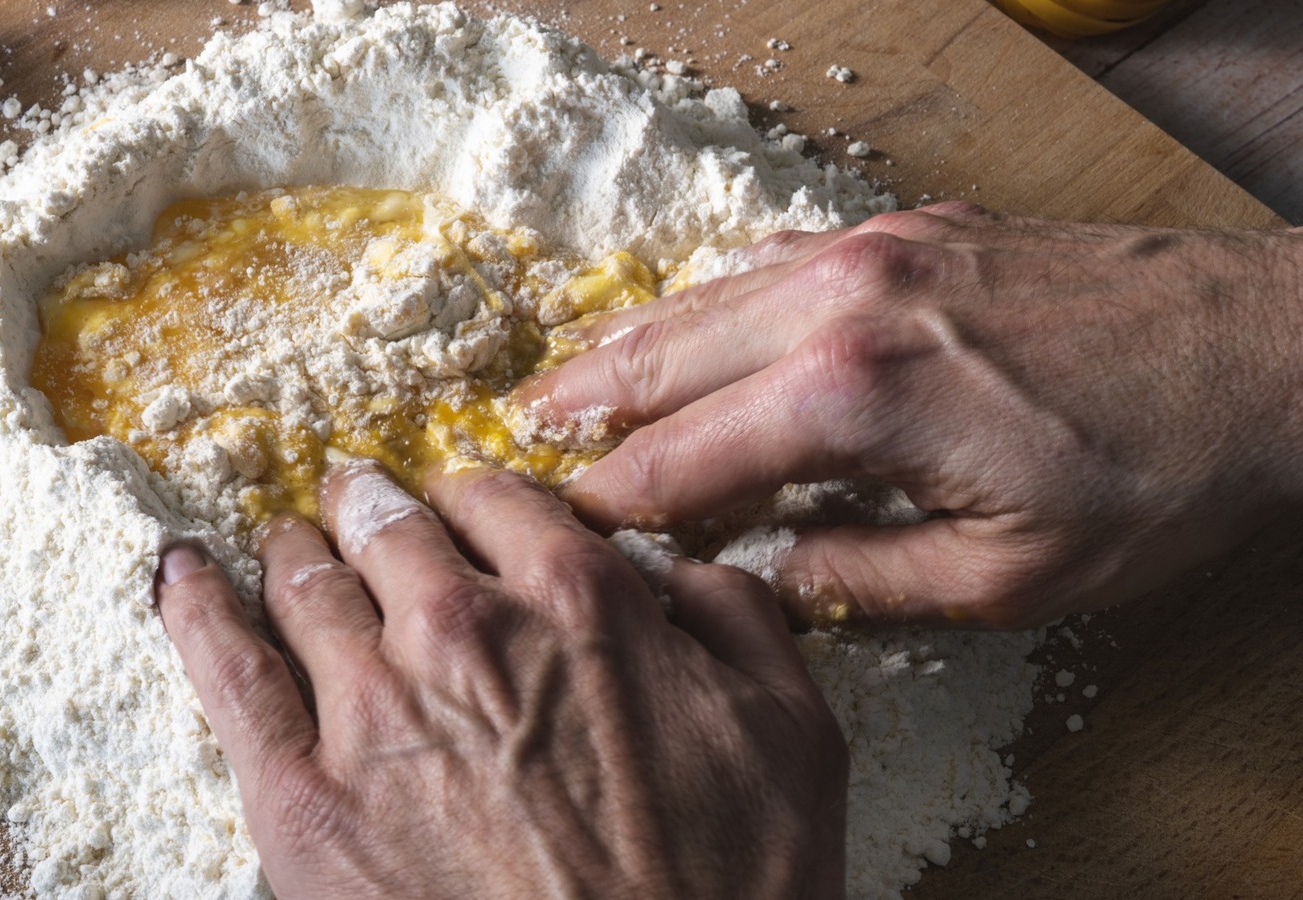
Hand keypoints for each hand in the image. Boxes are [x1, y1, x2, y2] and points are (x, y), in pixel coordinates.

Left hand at [156, 462, 846, 898]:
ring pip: (306, 583)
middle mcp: (461, 628)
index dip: (479, 501)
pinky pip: (224, 669)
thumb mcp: (790, 734)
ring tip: (286, 541)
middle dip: (374, 509)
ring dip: (297, 550)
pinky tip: (179, 572)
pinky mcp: (300, 795)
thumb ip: (733, 618)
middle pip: (389, 528)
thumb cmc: (728, 892)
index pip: (498, 500)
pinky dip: (194, 607)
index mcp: (575, 599)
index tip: (465, 512)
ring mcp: (370, 707)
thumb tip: (674, 568)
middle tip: (361, 505)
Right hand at [517, 205, 1302, 627]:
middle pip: (663, 355)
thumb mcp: (1009, 576)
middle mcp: (841, 305)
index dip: (610, 501)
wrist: (1267, 347)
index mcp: (853, 400)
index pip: (681, 458)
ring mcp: (873, 252)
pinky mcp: (909, 230)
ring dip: (631, 342)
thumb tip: (769, 578)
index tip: (564, 528)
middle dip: (582, 400)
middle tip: (516, 431)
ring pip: (705, 294)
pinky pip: (770, 258)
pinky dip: (711, 296)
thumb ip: (864, 579)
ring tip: (568, 378)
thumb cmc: (1156, 470)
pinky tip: (689, 319)